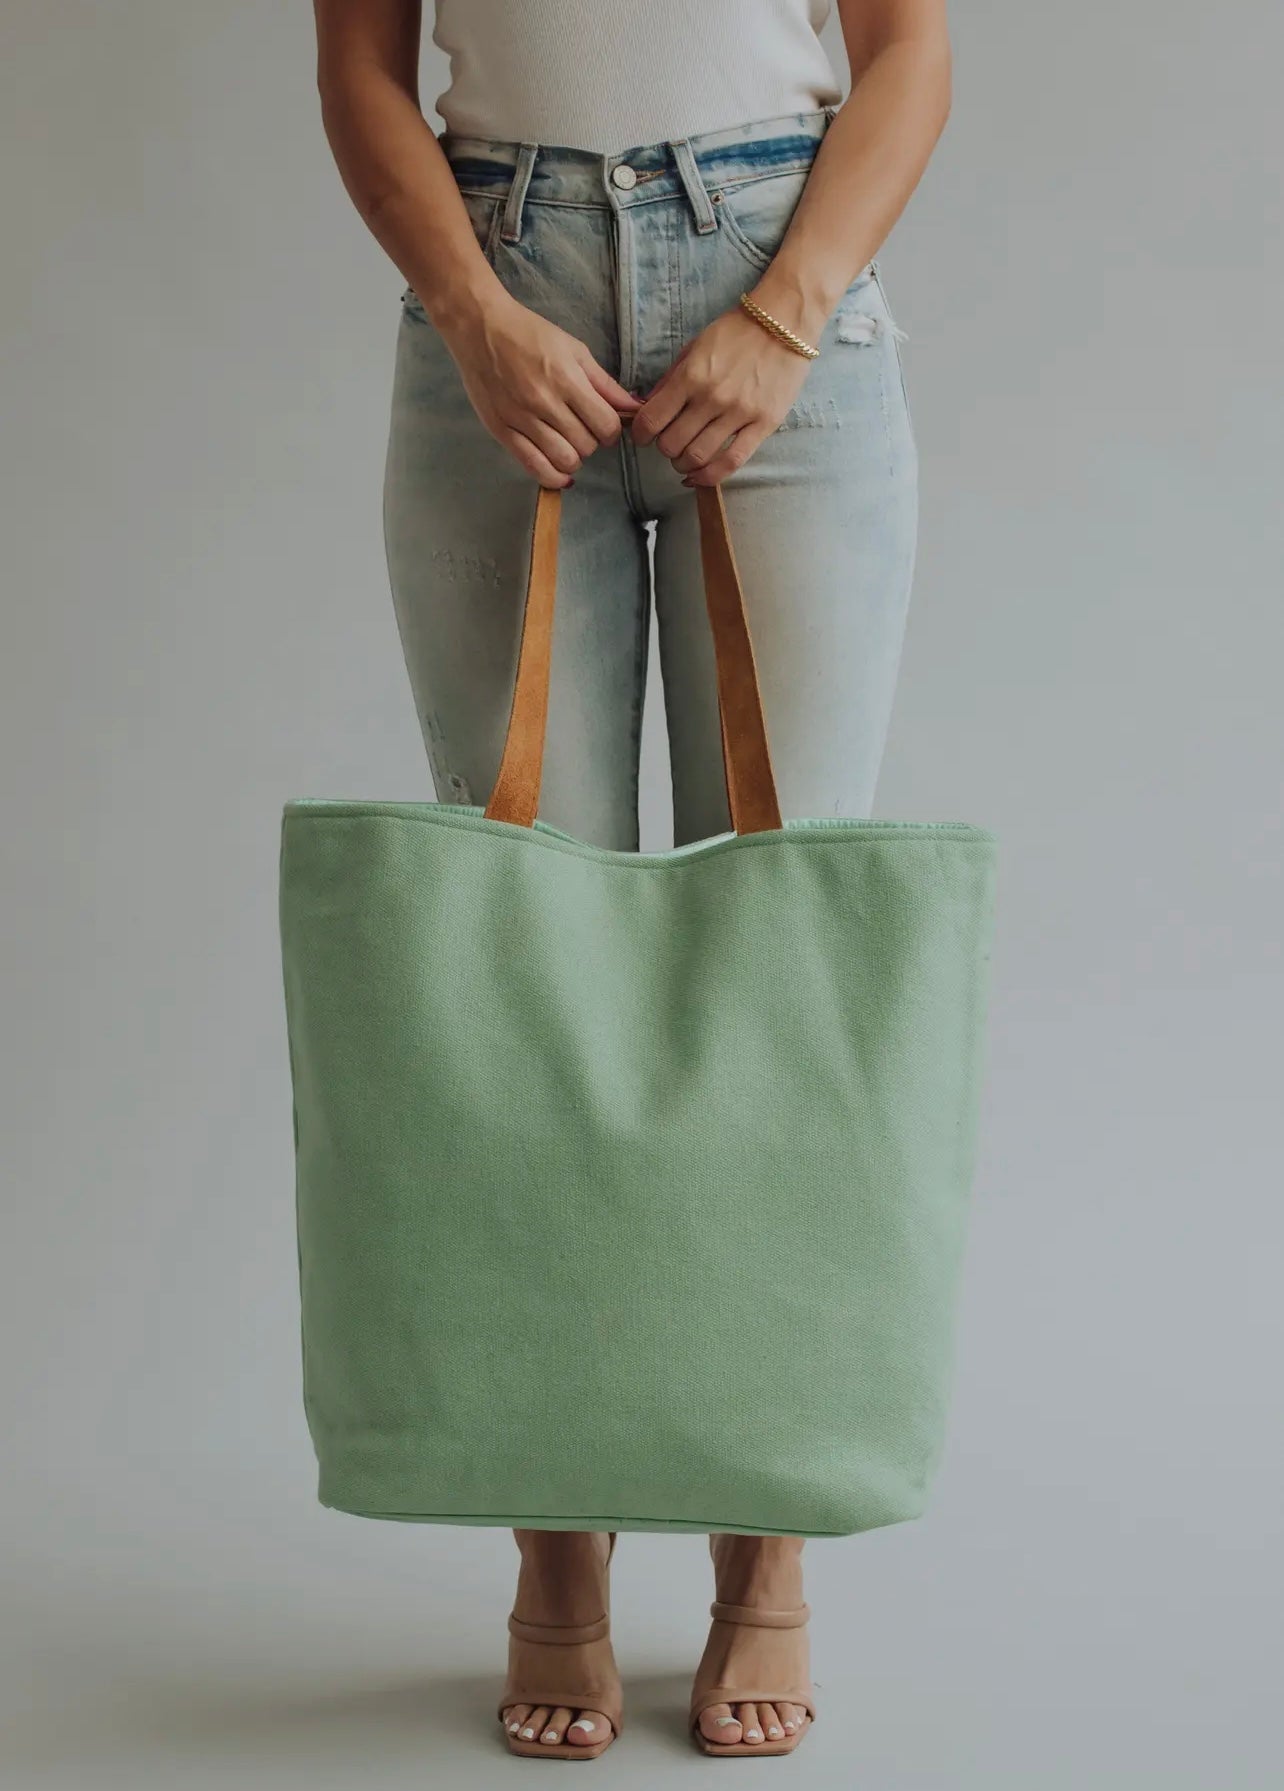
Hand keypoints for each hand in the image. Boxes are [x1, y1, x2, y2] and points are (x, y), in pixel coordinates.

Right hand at [442, 293, 640, 487]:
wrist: (480, 328)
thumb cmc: (530, 333)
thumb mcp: (574, 349)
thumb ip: (604, 383)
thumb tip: (634, 407)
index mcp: (567, 380)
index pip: (606, 425)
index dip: (612, 430)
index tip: (605, 425)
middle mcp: (545, 403)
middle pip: (586, 445)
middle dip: (592, 442)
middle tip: (583, 430)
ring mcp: (521, 419)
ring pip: (564, 460)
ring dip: (574, 458)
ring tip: (569, 445)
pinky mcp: (502, 430)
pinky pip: (534, 467)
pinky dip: (553, 477)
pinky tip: (560, 473)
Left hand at [628, 305, 812, 484]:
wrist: (784, 322)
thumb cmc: (737, 332)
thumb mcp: (695, 347)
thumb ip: (671, 379)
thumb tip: (648, 408)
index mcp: (691, 375)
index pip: (652, 419)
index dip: (641, 434)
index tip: (643, 436)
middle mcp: (712, 397)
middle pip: (672, 444)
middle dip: (664, 449)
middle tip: (669, 443)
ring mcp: (739, 413)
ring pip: (698, 456)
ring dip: (684, 464)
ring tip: (685, 458)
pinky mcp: (763, 424)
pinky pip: (732, 461)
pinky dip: (710, 476)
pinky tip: (700, 476)